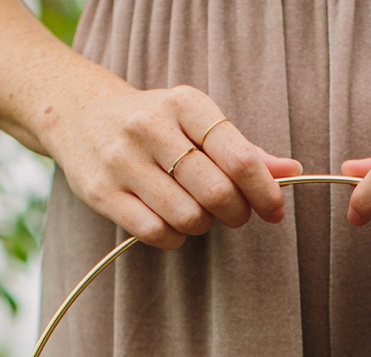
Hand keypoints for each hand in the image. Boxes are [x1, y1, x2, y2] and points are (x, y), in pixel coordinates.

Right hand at [45, 79, 302, 249]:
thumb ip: (244, 149)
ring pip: (187, 217)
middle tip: (234, 213)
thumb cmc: (154, 124)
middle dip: (236, 213)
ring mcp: (122, 160)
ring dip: (203, 225)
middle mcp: (151, 127)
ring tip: (197, 212)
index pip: (238, 157)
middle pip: (216, 192)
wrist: (77, 114)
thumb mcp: (197, 122)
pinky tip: (172, 224)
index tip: (274, 209)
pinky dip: (174, 238)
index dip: (265, 191)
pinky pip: (155, 233)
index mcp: (184, 104)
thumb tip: (292, 171)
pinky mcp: (101, 192)